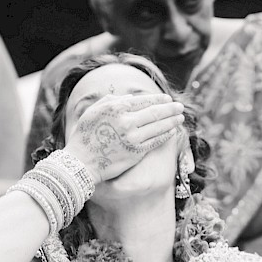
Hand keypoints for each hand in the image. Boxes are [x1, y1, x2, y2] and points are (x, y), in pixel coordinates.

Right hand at [63, 93, 184, 182]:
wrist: (81, 163)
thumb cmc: (85, 136)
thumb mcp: (93, 112)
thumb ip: (111, 101)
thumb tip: (131, 98)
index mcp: (115, 108)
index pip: (143, 101)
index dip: (158, 99)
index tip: (167, 98)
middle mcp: (126, 121)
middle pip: (155, 112)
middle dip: (170, 108)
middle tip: (180, 106)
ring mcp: (133, 137)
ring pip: (159, 126)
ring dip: (172, 121)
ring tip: (180, 117)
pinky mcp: (137, 152)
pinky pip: (156, 141)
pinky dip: (166, 135)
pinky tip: (172, 132)